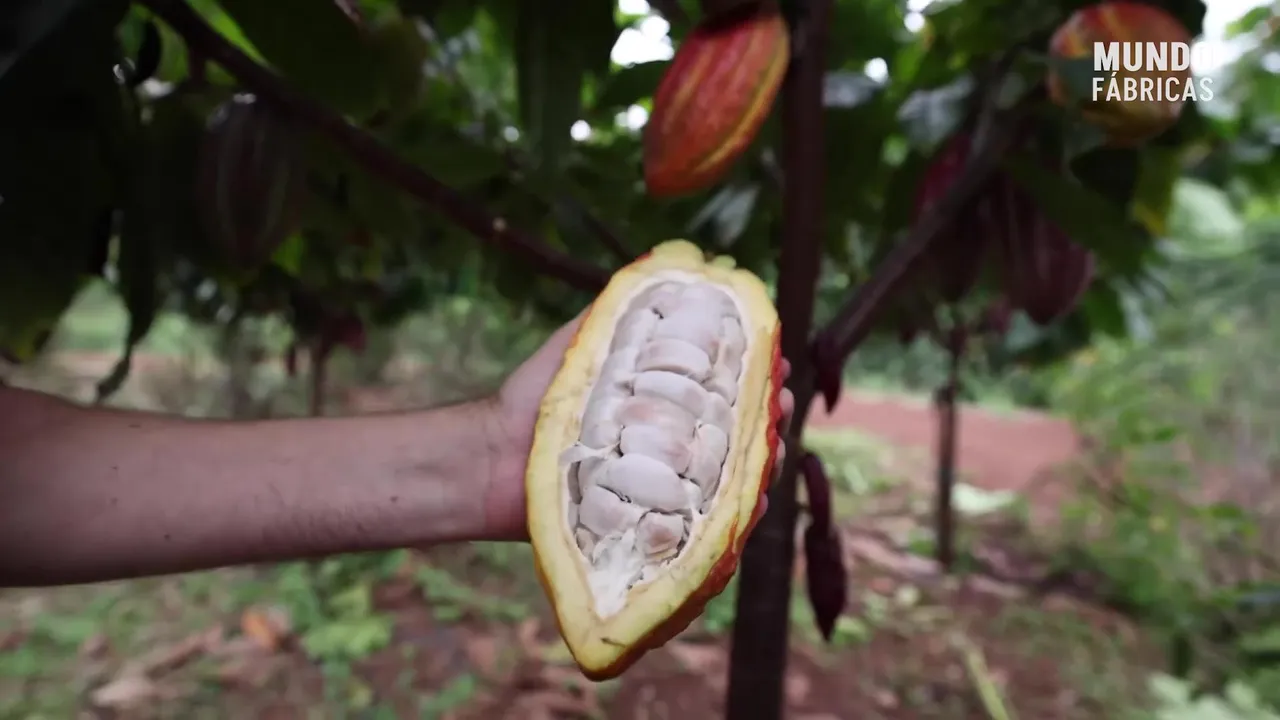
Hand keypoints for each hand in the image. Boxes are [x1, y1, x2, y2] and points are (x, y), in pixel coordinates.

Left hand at [482, 311, 795, 540]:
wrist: (491, 459)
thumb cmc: (533, 399)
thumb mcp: (579, 346)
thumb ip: (616, 314)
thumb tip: (667, 271)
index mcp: (657, 400)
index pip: (720, 384)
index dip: (754, 371)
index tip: (777, 358)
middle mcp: (666, 442)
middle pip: (734, 430)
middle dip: (767, 414)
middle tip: (782, 402)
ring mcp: (660, 484)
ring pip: (726, 476)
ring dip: (760, 462)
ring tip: (773, 447)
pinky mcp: (649, 523)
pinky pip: (700, 522)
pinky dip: (731, 514)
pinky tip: (751, 500)